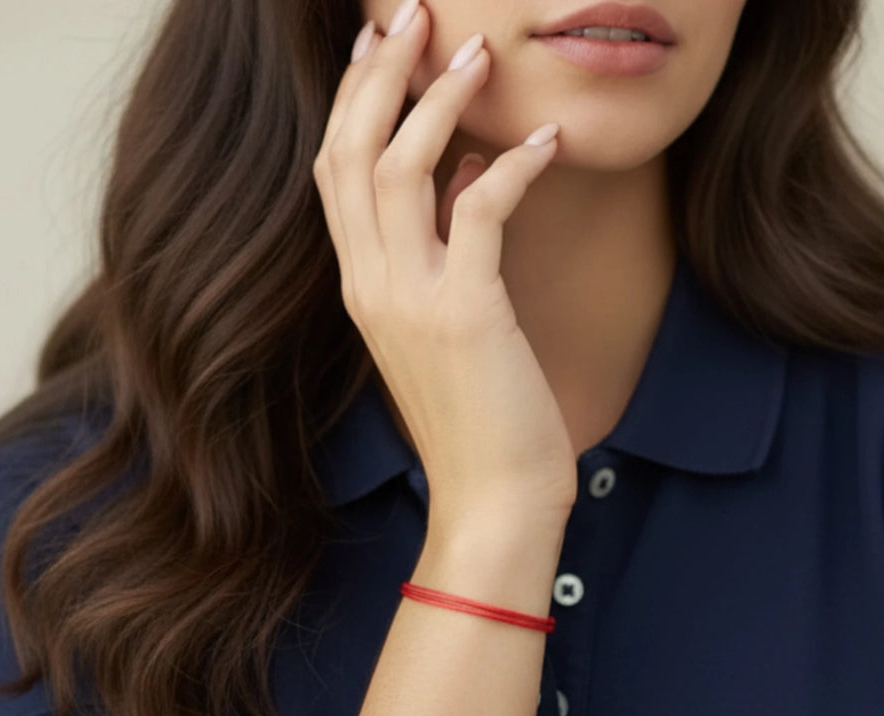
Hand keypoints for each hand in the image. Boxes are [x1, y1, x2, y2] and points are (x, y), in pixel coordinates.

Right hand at [312, 2, 577, 526]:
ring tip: (478, 49)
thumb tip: (467, 183)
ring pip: (401, 168)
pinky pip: (480, 210)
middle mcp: (371, 286)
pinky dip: (512, 166)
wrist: (491, 500)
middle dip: (379, 73)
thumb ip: (445, 257)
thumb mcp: (449, 331)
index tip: (380, 45)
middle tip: (413, 11)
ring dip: (438, 98)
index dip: (353, 100)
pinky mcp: (465, 314)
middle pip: (351, 152)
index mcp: (362, 289)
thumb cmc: (478, 421)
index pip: (336, 173)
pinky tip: (547, 139)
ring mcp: (411, 300)